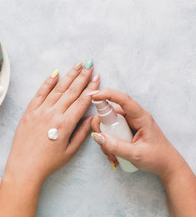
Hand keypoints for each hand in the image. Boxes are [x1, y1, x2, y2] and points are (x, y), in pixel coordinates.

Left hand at [4, 62, 98, 184]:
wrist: (24, 167)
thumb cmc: (48, 163)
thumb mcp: (70, 151)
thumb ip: (82, 133)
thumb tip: (92, 118)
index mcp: (65, 124)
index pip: (82, 101)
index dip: (91, 88)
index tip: (97, 76)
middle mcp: (53, 114)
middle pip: (71, 91)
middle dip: (82, 76)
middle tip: (89, 63)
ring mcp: (39, 111)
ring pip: (57, 89)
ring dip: (68, 75)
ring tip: (77, 64)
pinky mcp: (29, 111)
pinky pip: (39, 93)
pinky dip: (48, 82)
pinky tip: (55, 73)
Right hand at [90, 89, 195, 216]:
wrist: (167, 166)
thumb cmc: (157, 158)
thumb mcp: (136, 155)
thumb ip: (116, 146)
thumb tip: (97, 136)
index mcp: (141, 117)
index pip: (123, 100)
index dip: (107, 94)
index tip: (93, 95)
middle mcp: (134, 116)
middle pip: (109, 112)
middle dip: (102, 129)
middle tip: (104, 146)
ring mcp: (129, 122)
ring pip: (107, 123)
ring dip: (104, 138)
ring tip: (112, 155)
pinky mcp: (126, 128)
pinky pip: (110, 130)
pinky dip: (108, 141)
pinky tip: (113, 154)